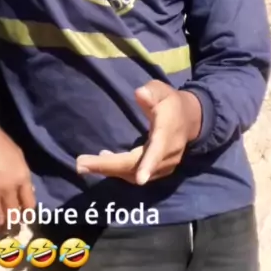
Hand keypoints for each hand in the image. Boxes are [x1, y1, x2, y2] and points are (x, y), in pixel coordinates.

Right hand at [0, 105, 35, 234]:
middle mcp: (8, 189)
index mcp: (22, 178)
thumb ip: (22, 175)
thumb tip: (26, 192)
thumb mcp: (18, 156)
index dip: (26, 216)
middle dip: (11, 226)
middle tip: (8, 230)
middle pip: (13, 216)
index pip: (29, 206)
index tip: (22, 219)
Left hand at [76, 81, 201, 184]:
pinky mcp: (158, 171)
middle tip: (80, 164)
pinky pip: (134, 174)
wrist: (190, 120)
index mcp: (168, 134)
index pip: (158, 150)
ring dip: (108, 170)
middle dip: (108, 167)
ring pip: (133, 174)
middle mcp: (167, 154)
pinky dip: (117, 170)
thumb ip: (152, 92)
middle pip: (136, 166)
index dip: (148, 164)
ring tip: (86, 163)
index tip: (140, 179)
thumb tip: (139, 94)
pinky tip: (103, 159)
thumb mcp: (164, 91)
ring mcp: (163, 166)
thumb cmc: (171, 103)